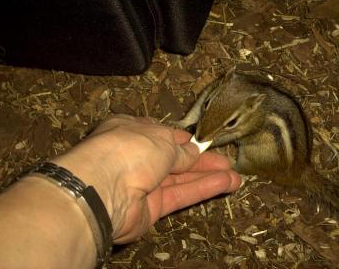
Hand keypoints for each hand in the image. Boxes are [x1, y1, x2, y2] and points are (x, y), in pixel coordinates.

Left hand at [53, 115, 240, 243]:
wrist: (102, 189)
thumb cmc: (130, 149)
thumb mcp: (162, 140)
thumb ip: (181, 149)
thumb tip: (193, 150)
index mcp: (132, 132)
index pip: (163, 135)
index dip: (185, 139)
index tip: (205, 142)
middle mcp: (137, 157)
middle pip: (175, 158)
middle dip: (202, 160)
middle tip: (227, 162)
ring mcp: (143, 184)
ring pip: (181, 179)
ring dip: (208, 177)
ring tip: (235, 177)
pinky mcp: (151, 208)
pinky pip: (180, 195)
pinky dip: (202, 189)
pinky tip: (225, 184)